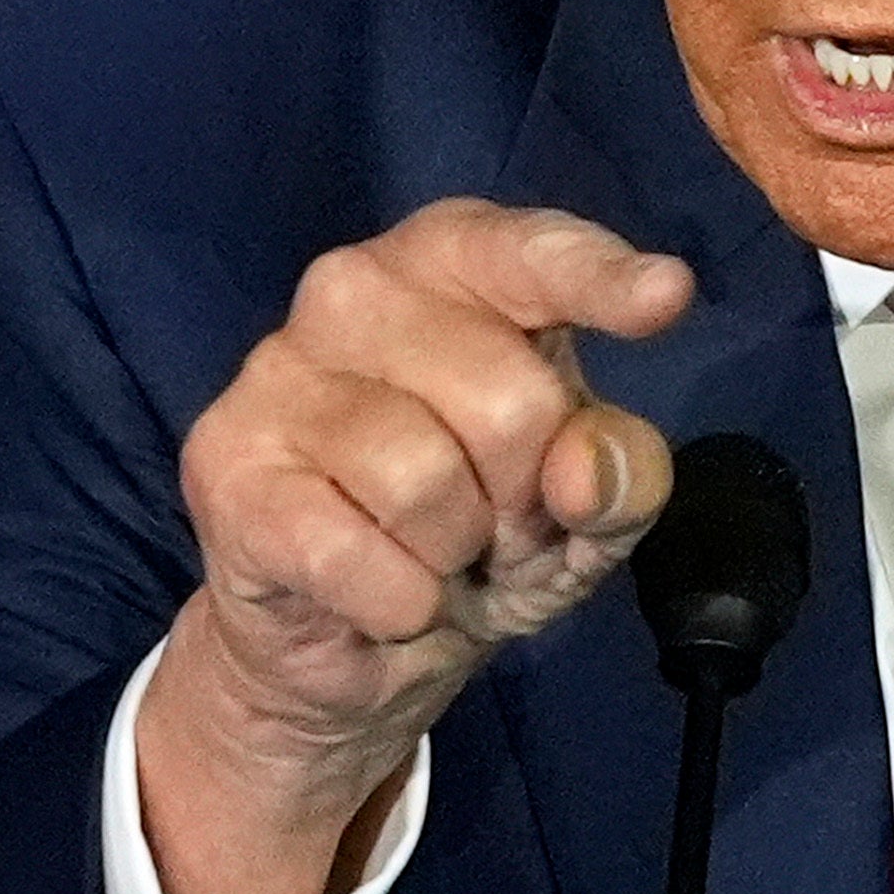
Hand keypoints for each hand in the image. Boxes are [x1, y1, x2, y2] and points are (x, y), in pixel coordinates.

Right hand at [135, 197, 692, 893]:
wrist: (354, 642)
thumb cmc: (486, 534)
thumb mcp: (590, 508)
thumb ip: (623, 472)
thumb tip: (583, 466)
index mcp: (455, 262)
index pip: (529, 251)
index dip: (600, 276)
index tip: (667, 295)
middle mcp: (356, 288)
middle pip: (508, 399)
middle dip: (526, 494)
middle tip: (496, 522)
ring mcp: (278, 371)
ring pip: (425, 481)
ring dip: (455, 553)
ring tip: (432, 551)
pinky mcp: (226, 465)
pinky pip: (357, 557)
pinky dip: (398, 602)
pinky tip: (377, 590)